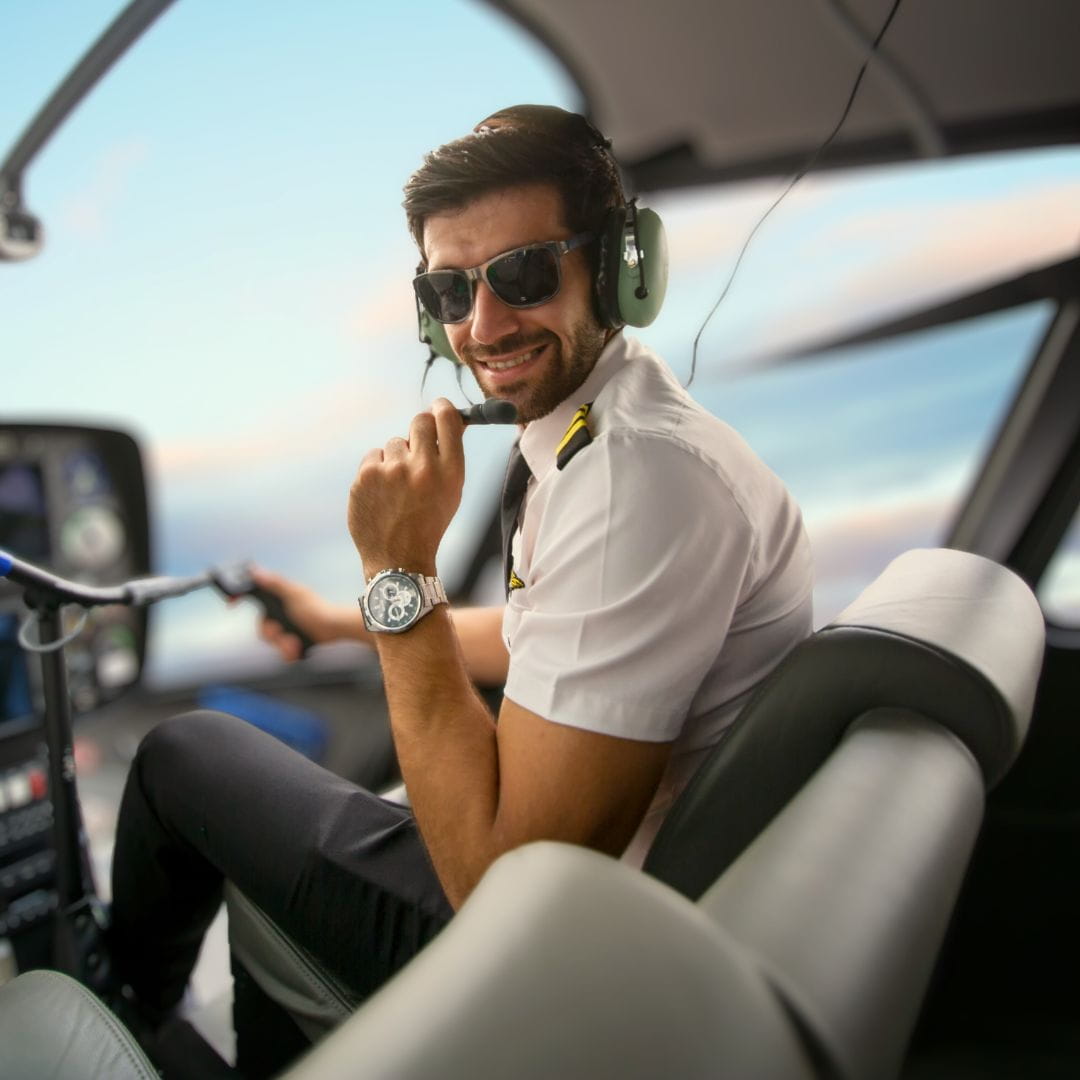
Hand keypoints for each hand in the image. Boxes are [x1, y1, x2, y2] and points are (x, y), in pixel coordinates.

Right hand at [248, 567, 358, 660]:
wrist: (335, 629)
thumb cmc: (317, 608)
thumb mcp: (294, 594)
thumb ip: (275, 584)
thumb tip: (255, 572)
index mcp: (278, 598)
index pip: (253, 596)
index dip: (239, 598)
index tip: (231, 603)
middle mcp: (279, 613)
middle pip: (261, 627)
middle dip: (271, 633)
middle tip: (279, 631)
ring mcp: (286, 628)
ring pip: (272, 641)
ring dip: (282, 644)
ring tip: (294, 643)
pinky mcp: (292, 641)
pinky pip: (282, 652)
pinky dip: (289, 652)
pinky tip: (297, 649)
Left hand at [348, 399, 464, 574]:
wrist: (398, 560)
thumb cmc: (428, 523)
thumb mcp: (451, 491)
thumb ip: (449, 455)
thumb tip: (449, 418)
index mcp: (450, 472)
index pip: (447, 420)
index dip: (442, 408)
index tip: (439, 408)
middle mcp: (422, 468)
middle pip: (420, 422)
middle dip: (419, 429)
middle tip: (417, 445)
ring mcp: (391, 472)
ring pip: (394, 443)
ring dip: (396, 458)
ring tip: (398, 488)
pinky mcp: (365, 477)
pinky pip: (373, 457)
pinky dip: (377, 470)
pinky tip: (382, 493)